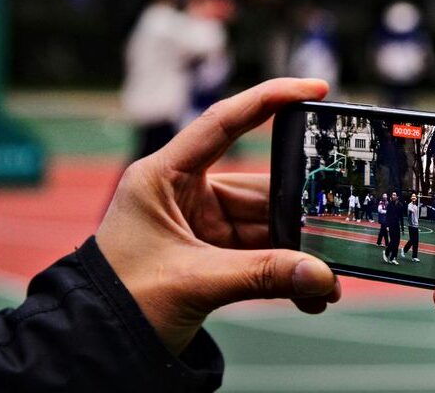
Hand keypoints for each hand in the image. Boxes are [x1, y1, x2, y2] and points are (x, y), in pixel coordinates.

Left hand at [96, 78, 340, 354]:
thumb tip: (322, 276)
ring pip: (268, 228)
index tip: (314, 88)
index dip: (268, 99)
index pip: (222, 123)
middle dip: (301, 215)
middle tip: (340, 226)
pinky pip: (264, 256)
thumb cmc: (120, 302)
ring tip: (328, 279)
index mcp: (164, 177)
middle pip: (261, 189)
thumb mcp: (193, 282)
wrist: (95, 347)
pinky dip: (287, 273)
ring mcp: (204, 226)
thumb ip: (262, 276)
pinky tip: (311, 293)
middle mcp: (187, 195)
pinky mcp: (216, 256)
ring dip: (300, 253)